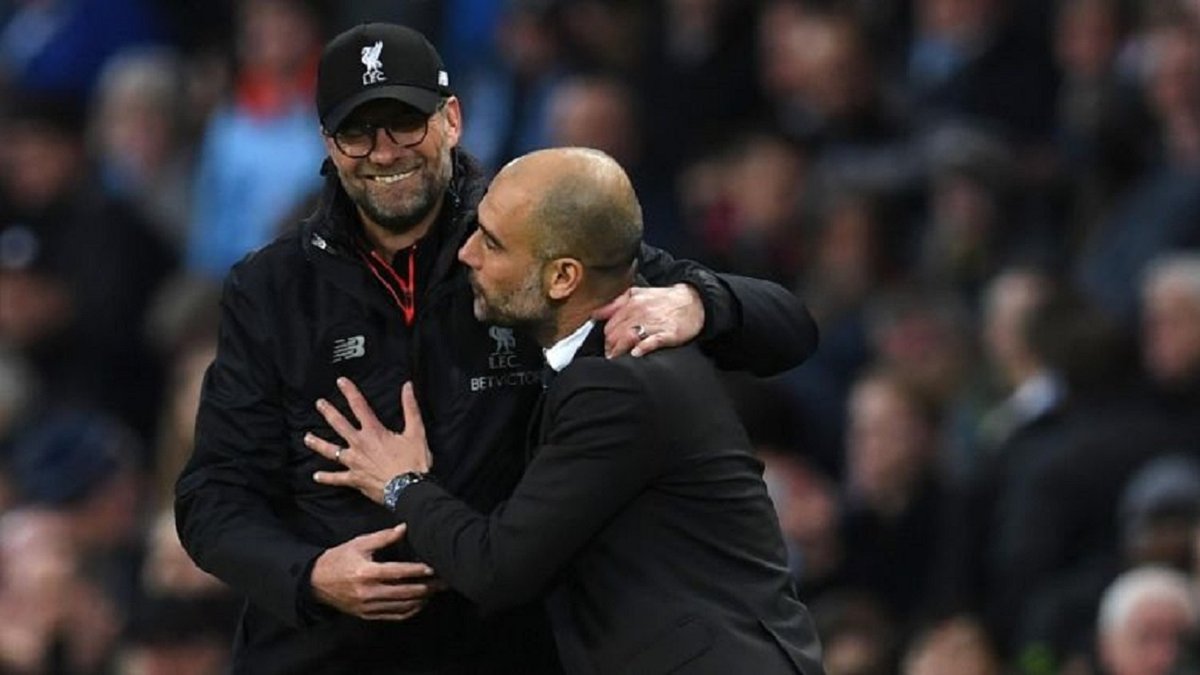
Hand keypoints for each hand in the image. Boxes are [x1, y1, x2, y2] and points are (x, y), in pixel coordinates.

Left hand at [306, 379, 430, 504]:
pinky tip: (316, 476)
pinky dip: (327, 478)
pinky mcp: (355, 479)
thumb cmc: (413, 462)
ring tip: (307, 438)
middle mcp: (359, 445)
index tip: (341, 382)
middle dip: (328, 412)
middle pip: (339, 425)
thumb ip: (410, 408)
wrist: (408, 489)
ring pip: (331, 451)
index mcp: (374, 432)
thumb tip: (408, 387)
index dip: (350, 392)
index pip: (359, 406)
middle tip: (319, 404)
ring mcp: (354, 462)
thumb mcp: (416, 432)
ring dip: (318, 443)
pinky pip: (337, 478)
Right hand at [310, 524, 442, 620]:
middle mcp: (368, 592)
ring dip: (421, 599)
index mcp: (366, 572)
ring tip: (435, 591)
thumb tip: (404, 527)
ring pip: (402, 606)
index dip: (417, 571)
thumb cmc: (339, 558)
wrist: (316, 582)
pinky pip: (394, 616)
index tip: (433, 568)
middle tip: (444, 582)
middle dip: (427, 587)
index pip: (397, 572)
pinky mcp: (368, 615)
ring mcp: (368, 606)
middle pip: (404, 592)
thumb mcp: (359, 543)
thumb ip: (383, 537)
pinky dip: (410, 611)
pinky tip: (420, 603)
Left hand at [593, 283, 704, 357]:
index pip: (609, 325)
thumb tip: (596, 313)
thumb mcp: (638, 293)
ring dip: (619, 351)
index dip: (606, 337)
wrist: (694, 302)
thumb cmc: (665, 300)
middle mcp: (640, 312)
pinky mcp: (668, 334)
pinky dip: (641, 348)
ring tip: (617, 359)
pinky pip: (651, 342)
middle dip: (610, 347)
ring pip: (628, 338)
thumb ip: (616, 303)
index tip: (607, 345)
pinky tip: (635, 354)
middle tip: (612, 355)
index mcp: (632, 302)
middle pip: (615, 334)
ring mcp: (654, 323)